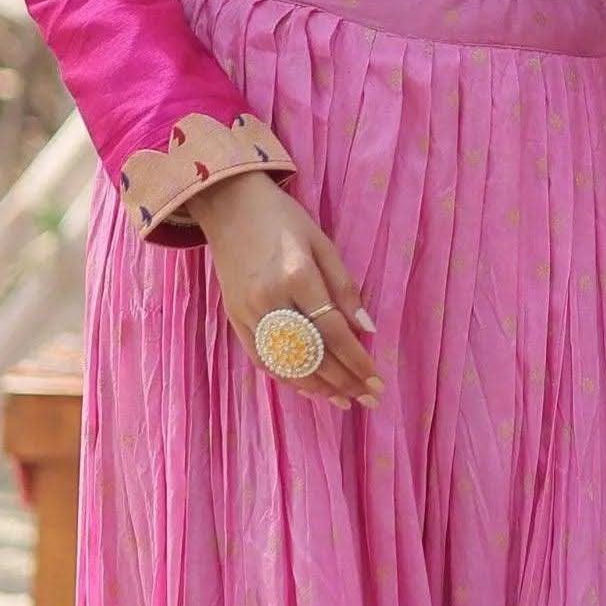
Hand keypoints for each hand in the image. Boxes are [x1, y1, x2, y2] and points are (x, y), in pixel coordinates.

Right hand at [186, 170, 382, 408]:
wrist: (229, 204)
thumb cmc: (283, 220)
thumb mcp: (323, 243)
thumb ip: (345, 288)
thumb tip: (367, 330)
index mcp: (297, 275)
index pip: (333, 332)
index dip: (357, 361)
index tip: (377, 381)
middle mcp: (270, 299)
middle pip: (311, 353)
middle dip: (343, 380)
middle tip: (369, 399)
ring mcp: (247, 312)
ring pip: (286, 362)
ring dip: (317, 387)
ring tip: (344, 401)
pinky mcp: (233, 318)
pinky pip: (262, 359)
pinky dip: (287, 377)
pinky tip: (310, 389)